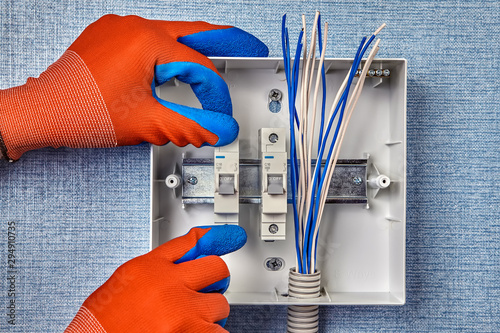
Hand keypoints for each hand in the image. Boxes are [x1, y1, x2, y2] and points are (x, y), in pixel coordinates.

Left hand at [0, 15, 267, 160]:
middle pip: (194, 32)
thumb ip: (192, 126)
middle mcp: (133, 26)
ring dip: (197, 48)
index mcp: (147, 41)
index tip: (221, 114)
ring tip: (221, 54)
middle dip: (226, 42)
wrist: (43, 112)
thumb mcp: (148, 123)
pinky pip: (150, 38)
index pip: (200, 66)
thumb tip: (220, 129)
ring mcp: (119, 28)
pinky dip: (169, 51)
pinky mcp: (110, 36)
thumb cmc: (82, 113)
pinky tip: (178, 62)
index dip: (217, 93)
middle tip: (250, 47)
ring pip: (172, 34)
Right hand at [65, 225, 246, 332]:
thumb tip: (179, 267)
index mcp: (148, 268)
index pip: (188, 242)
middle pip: (215, 268)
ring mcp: (182, 309)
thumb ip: (151, 271)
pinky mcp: (191, 332)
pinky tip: (192, 332)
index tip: (230, 236)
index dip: (212, 238)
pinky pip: (218, 331)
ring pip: (220, 303)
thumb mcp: (122, 284)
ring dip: (209, 314)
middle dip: (215, 280)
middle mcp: (168, 283)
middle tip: (207, 290)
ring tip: (189, 321)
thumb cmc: (100, 324)